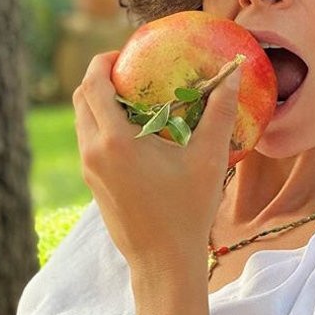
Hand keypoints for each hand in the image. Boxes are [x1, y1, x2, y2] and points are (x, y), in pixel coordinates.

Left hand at [73, 51, 239, 279]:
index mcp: (114, 141)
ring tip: (132, 96)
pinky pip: (87, 140)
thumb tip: (234, 73)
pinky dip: (100, 123)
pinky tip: (132, 129)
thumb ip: (219, 111)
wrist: (162, 261)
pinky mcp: (92, 182)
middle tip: (127, 69)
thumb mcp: (208, 159)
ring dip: (98, 101)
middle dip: (98, 77)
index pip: (92, 85)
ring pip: (81, 120)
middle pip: (80, 98)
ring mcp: (89, 169)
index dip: (102, 62)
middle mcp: (93, 151)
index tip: (124, 53)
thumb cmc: (187, 211)